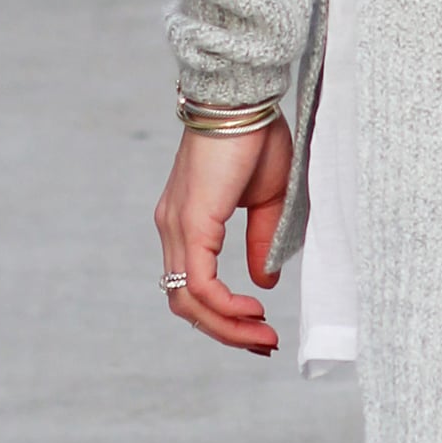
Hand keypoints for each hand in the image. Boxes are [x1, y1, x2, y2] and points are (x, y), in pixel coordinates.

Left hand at [155, 118, 293, 355]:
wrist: (242, 98)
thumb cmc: (256, 137)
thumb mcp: (269, 199)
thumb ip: (261, 241)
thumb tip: (262, 282)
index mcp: (187, 222)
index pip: (194, 286)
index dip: (224, 316)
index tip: (261, 329)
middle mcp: (172, 228)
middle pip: (184, 303)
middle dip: (226, 332)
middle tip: (264, 344)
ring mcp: (176, 226)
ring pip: (187, 300)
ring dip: (226, 326)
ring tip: (262, 335)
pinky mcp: (189, 222)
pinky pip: (200, 281)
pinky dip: (224, 305)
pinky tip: (252, 309)